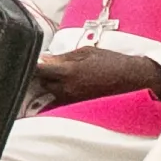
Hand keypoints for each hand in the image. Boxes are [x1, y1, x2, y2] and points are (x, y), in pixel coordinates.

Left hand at [32, 41, 160, 108]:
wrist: (133, 80)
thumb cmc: (111, 62)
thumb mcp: (86, 52)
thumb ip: (63, 56)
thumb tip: (45, 58)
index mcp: (68, 72)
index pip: (39, 70)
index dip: (31, 65)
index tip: (27, 60)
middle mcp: (67, 89)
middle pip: (42, 83)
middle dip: (41, 75)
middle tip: (47, 67)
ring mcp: (72, 101)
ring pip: (50, 94)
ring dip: (50, 86)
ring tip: (59, 78)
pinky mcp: (78, 108)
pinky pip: (61, 102)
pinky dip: (60, 95)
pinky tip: (67, 88)